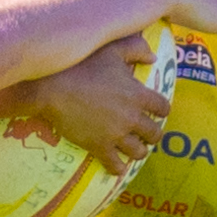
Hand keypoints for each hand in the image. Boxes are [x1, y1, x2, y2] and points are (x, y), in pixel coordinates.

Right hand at [12, 36, 172, 173]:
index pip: (163, 108)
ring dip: (138, 151)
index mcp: (137, 94)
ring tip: (133, 148)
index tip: (156, 111)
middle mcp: (131, 117)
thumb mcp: (111, 49)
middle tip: (145, 133)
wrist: (53, 87)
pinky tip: (117, 166)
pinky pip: (115, 165)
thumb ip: (135, 49)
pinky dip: (118, 168)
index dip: (162, 110)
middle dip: (152, 135)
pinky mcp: (99, 147)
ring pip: (139, 153)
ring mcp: (116, 134)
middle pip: (155, 134)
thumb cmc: (82, 64)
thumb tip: (153, 57)